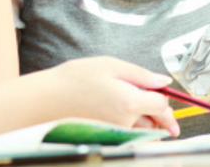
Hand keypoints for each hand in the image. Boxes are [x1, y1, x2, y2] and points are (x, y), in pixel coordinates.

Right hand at [43, 57, 179, 136]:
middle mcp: (125, 124)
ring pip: (144, 134)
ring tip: (145, 115)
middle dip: (162, 116)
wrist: (43, 101)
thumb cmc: (73, 80)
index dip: (166, 99)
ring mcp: (115, 136)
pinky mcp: (106, 142)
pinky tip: (129, 124)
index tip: (166, 96)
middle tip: (163, 111)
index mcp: (129, 102)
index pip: (161, 105)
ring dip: (150, 126)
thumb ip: (141, 75)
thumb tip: (163, 81)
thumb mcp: (110, 66)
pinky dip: (135, 135)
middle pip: (156, 123)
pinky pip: (129, 141)